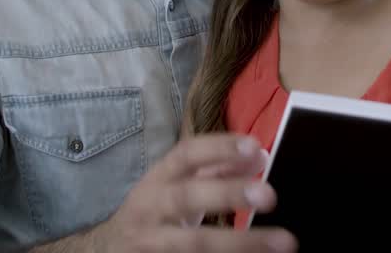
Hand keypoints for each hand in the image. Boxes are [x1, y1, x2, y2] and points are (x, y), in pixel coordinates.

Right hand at [89, 133, 296, 252]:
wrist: (109, 249)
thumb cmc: (155, 210)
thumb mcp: (178, 184)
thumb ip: (217, 169)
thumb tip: (259, 157)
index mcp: (158, 179)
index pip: (186, 155)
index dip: (219, 148)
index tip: (255, 147)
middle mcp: (151, 208)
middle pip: (186, 198)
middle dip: (227, 195)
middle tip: (270, 196)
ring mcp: (152, 242)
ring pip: (194, 244)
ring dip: (238, 243)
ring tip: (281, 243)